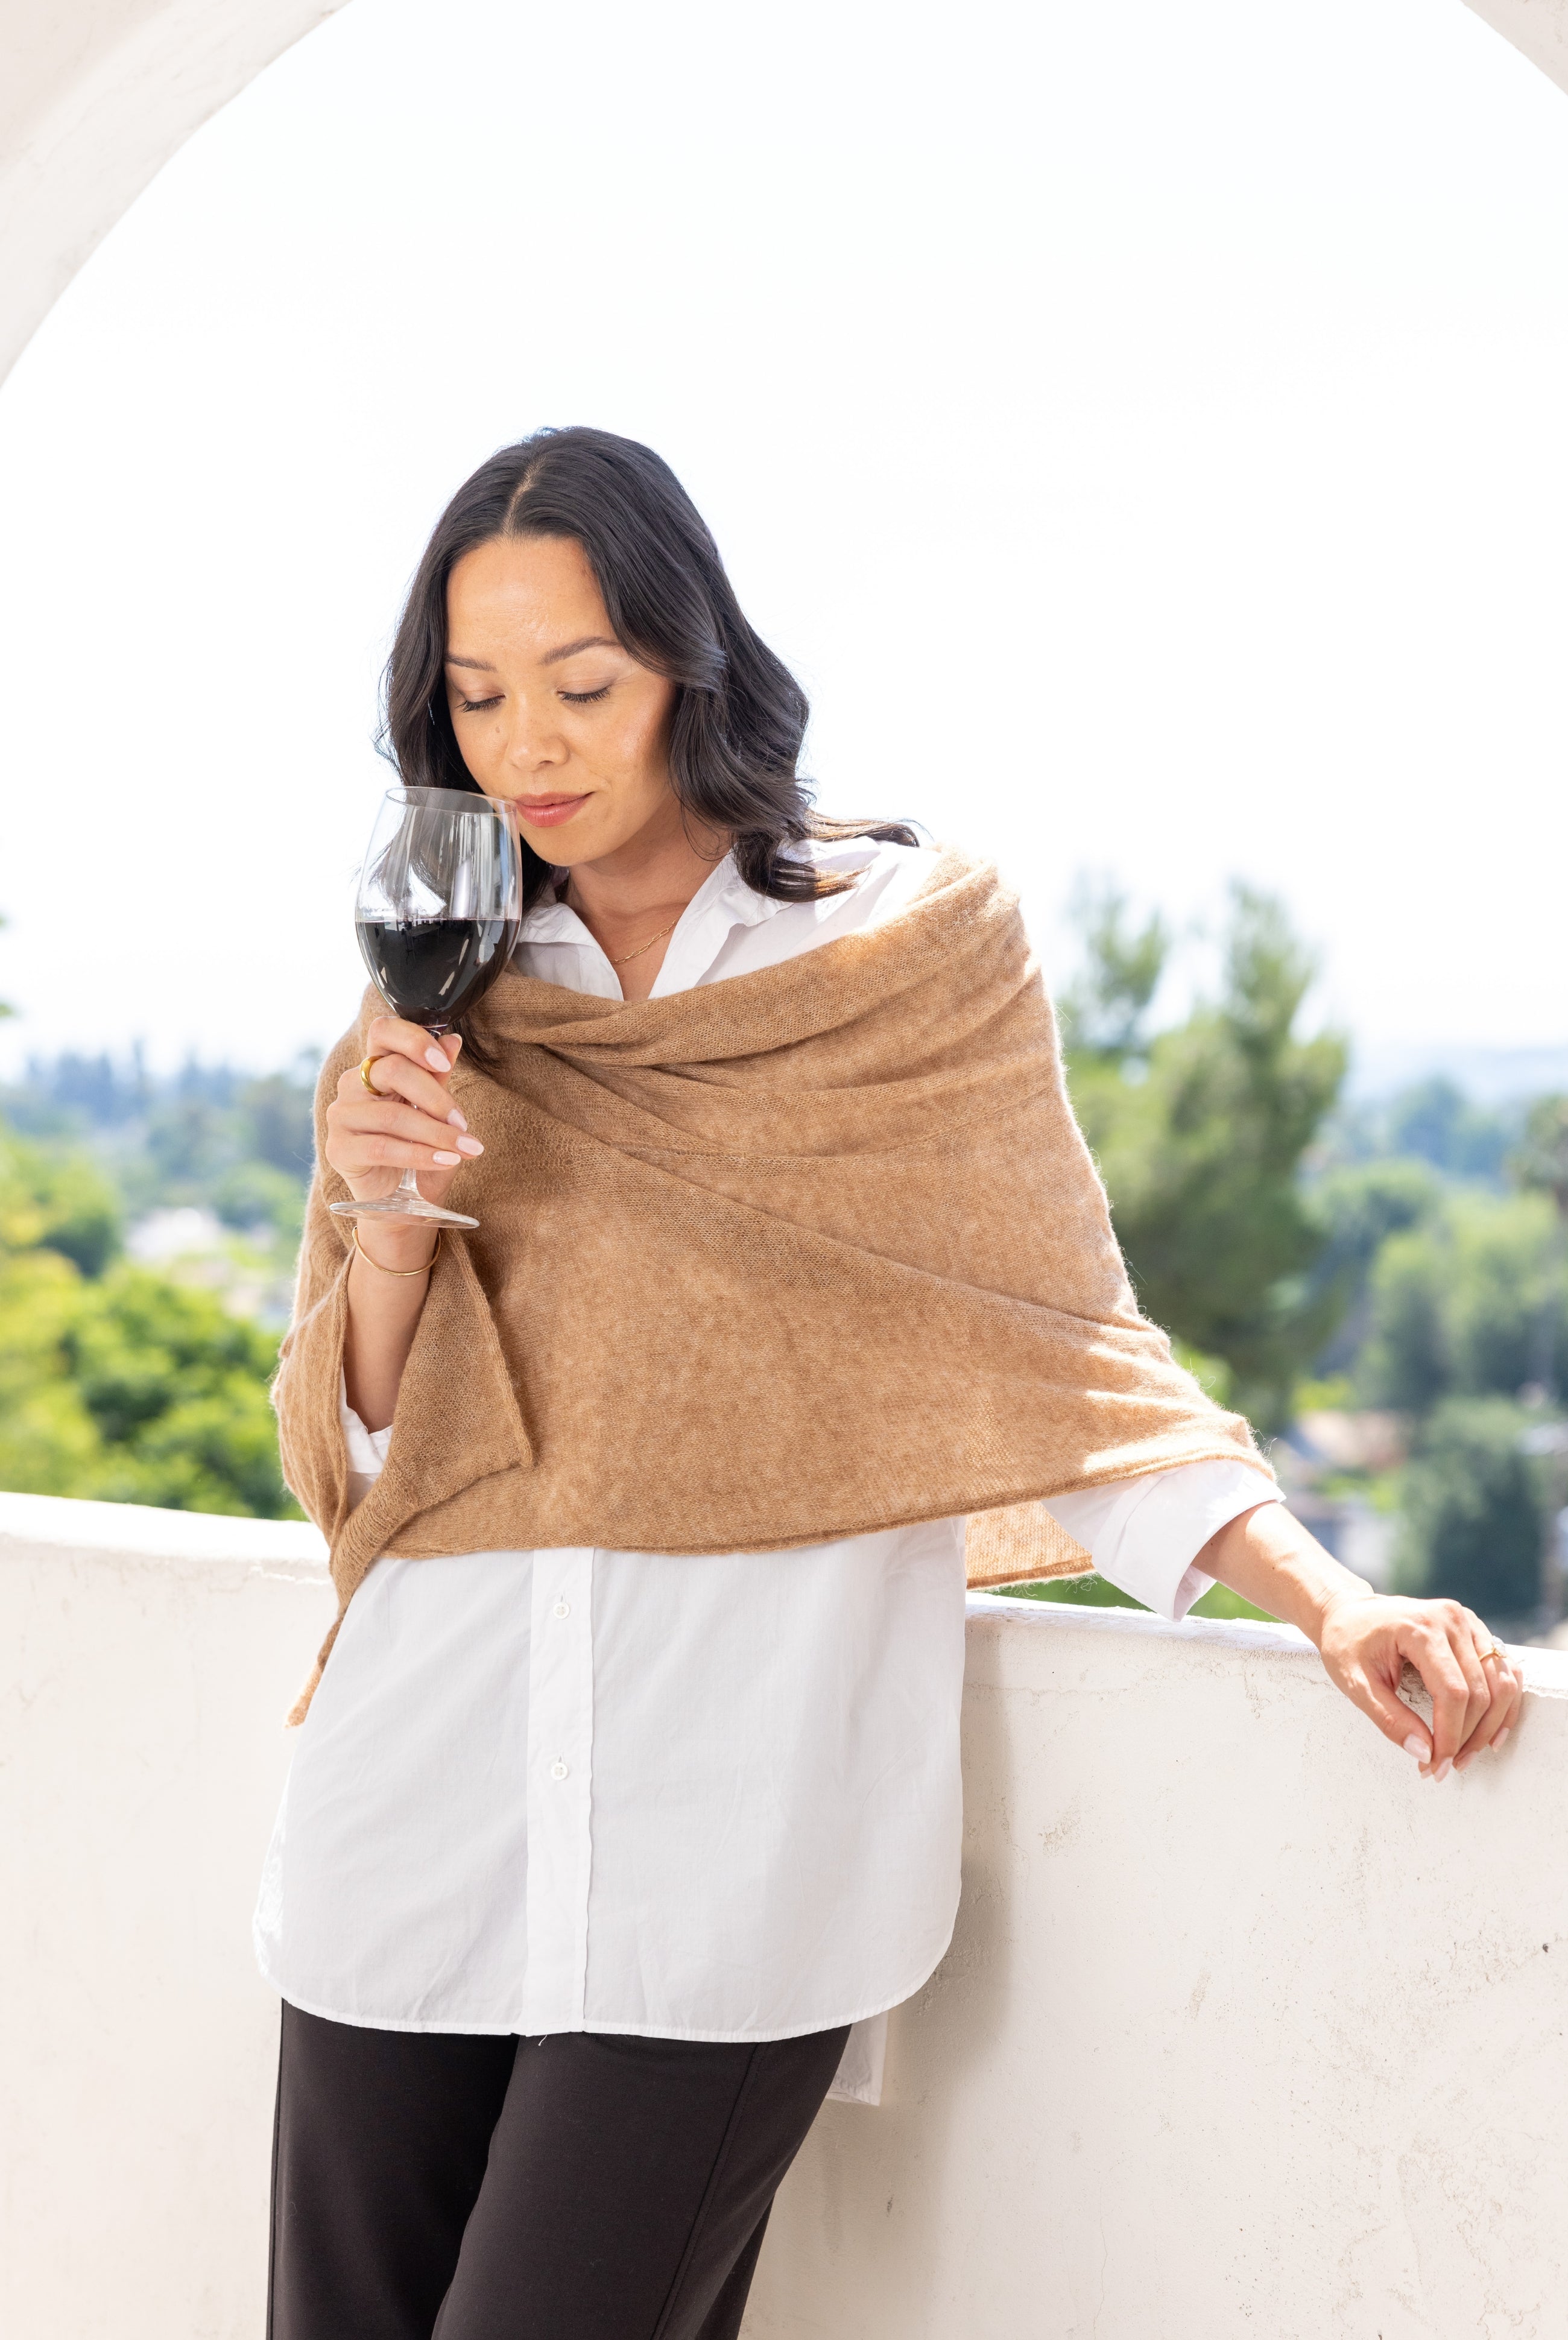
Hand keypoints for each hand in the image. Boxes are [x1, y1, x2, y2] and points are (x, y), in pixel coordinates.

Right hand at [324, 1016, 483, 1212]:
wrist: (401, 1200)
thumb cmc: (419, 1150)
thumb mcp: (435, 1112)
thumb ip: (438, 1076)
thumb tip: (452, 1040)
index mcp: (375, 1066)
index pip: (384, 1031)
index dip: (414, 1040)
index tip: (443, 1061)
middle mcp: (352, 1085)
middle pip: (392, 1071)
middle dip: (436, 1097)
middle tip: (463, 1123)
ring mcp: (341, 1116)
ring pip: (393, 1115)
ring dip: (436, 1133)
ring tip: (465, 1149)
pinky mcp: (338, 1149)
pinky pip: (383, 1147)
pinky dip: (421, 1155)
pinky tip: (445, 1161)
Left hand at [1314, 1592, 1522, 1781]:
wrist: (1349, 1612)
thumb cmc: (1348, 1644)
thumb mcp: (1355, 1682)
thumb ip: (1389, 1718)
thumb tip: (1424, 1754)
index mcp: (1421, 1628)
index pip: (1453, 1692)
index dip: (1450, 1736)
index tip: (1436, 1767)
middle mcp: (1452, 1620)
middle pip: (1480, 1692)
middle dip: (1466, 1738)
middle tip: (1444, 1768)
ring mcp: (1468, 1622)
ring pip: (1501, 1684)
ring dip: (1489, 1727)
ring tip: (1465, 1756)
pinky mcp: (1475, 1631)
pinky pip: (1505, 1671)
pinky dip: (1504, 1704)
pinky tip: (1492, 1733)